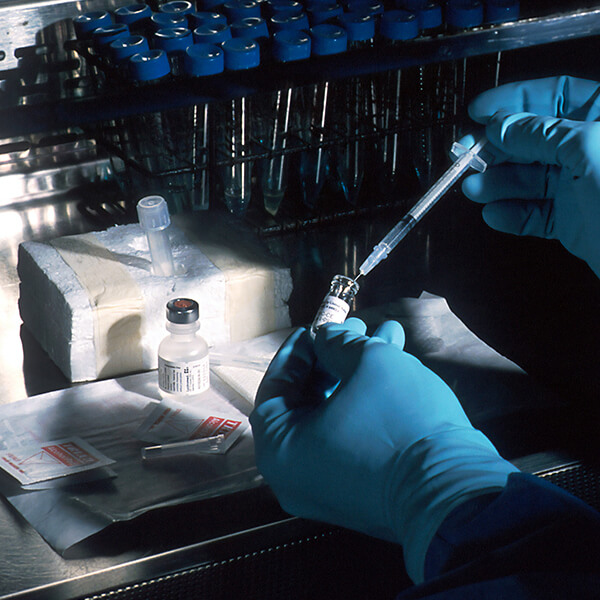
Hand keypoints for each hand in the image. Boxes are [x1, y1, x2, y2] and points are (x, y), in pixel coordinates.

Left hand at [250, 319, 516, 582]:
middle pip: (309, 400)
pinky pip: (353, 435)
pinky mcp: (362, 489)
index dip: (296, 352)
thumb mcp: (368, 363)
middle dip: (336, 356)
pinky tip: (397, 363)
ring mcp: (329, 486)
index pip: (275, 389)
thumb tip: (326, 336)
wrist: (454, 491)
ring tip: (387, 333)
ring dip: (359, 372)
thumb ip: (337, 342)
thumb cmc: (398, 421)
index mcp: (280, 451)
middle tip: (357, 327)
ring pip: (337, 413)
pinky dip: (368, 401)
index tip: (315, 327)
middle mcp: (297, 475)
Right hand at [462, 75, 599, 276]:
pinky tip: (495, 214)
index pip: (557, 95)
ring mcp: (581, 186)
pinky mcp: (572, 220)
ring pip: (530, 179)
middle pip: (535, 139)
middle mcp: (591, 150)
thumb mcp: (586, 150)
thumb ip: (539, 134)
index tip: (479, 111)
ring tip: (474, 189)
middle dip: (499, 148)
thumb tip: (501, 125)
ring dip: (498, 184)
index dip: (515, 100)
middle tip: (467, 155)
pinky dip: (513, 214)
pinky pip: (535, 213)